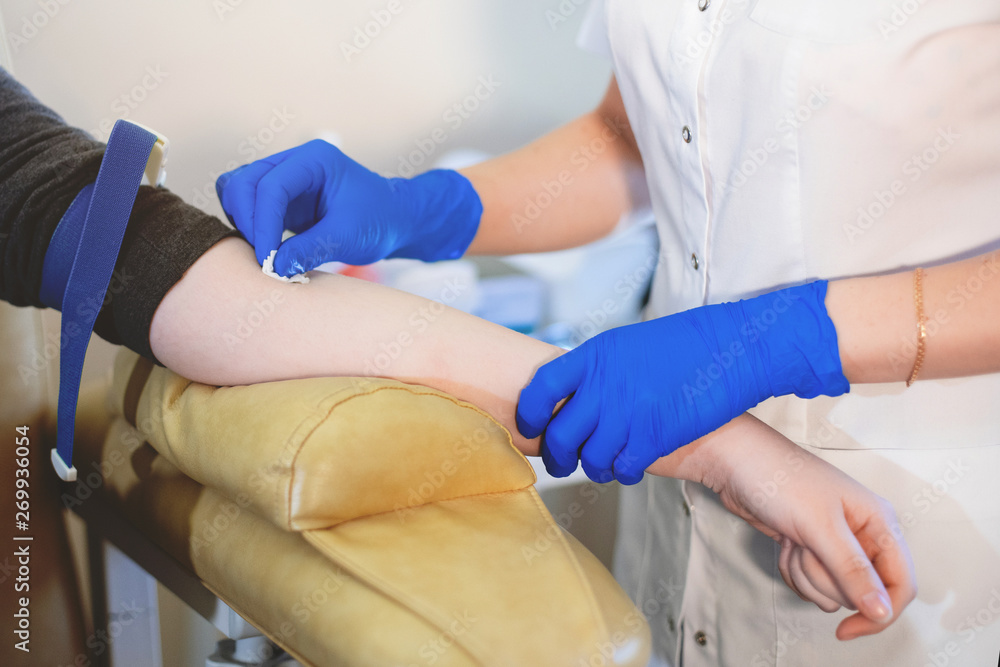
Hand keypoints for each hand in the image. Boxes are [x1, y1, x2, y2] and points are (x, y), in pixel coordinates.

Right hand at [215, 139, 481, 274]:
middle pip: (243, 182)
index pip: (271, 186)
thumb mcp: (349, 236)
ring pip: (237, 191)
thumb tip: (274, 267)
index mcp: (314, 160)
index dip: (262, 224)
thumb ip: (311, 249)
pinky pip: (246, 207)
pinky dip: (248, 227)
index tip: (267, 259)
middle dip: (248, 222)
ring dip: (244, 223)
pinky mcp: (279, 199)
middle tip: (265, 258)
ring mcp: (283, 178)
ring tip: (267, 253)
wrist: (393, 220)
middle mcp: (293, 163)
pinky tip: (268, 249)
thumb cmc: (379, 219)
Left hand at [516, 281, 848, 483]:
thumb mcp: (627, 344)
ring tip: (601, 467)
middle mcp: (603, 386)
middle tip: (560, 464)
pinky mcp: (653, 436)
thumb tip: (572, 397)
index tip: (531, 426)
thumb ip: (596, 369)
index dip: (529, 414)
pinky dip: (621, 473)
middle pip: (560, 434)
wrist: (731, 349)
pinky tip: (628, 467)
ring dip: (592, 469)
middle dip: (556, 457)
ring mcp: (627, 413)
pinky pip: (622, 468)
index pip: (541, 388)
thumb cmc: (683, 345)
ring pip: (590, 459)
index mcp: (593, 357)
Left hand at [689, 416, 916, 639]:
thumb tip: (882, 612)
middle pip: (861, 592)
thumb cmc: (779, 477)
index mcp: (879, 522)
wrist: (734, 464)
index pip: (901, 584)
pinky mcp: (809, 548)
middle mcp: (863, 534)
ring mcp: (834, 542)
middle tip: (808, 547)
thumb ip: (853, 571)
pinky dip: (792, 570)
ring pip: (832, 591)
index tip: (849, 629)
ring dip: (806, 574)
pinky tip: (785, 543)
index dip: (880, 613)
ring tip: (794, 540)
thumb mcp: (820, 526)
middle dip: (826, 578)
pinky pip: (810, 583)